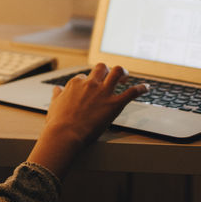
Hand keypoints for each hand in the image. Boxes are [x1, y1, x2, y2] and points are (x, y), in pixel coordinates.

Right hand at [26, 64, 146, 178]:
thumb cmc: (58, 123)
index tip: (89, 88)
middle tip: (112, 76)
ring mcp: (103, 93)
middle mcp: (90, 84)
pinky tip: (146, 88)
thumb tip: (57, 89)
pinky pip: (131, 92)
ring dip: (123, 73)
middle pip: (102, 68)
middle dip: (107, 70)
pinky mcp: (114, 104)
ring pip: (117, 72)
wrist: (65, 134)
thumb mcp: (54, 105)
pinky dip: (141, 89)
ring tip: (126, 77)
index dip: (87, 82)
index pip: (83, 77)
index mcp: (75, 84)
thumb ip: (57, 95)